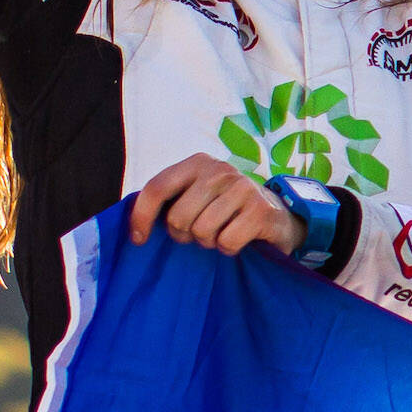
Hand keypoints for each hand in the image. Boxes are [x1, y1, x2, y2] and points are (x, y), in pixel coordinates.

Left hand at [129, 153, 306, 258]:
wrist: (278, 214)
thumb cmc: (226, 208)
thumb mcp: (198, 194)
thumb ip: (171, 198)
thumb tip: (133, 222)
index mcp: (198, 163)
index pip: (157, 187)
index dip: (142, 216)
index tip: (138, 240)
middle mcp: (219, 170)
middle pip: (178, 218)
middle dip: (184, 235)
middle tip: (198, 234)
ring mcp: (242, 188)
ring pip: (202, 232)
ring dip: (208, 242)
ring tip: (220, 234)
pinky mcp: (260, 210)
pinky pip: (226, 242)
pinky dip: (228, 249)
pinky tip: (238, 239)